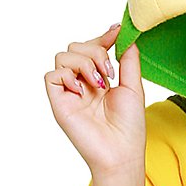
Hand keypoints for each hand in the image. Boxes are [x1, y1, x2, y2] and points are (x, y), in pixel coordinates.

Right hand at [45, 23, 146, 177]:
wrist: (122, 153)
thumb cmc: (129, 127)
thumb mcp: (134, 86)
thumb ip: (128, 60)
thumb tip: (125, 34)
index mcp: (98, 79)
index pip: (92, 48)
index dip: (102, 37)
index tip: (116, 32)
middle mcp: (81, 84)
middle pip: (75, 46)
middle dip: (95, 52)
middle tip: (109, 74)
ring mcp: (69, 93)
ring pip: (62, 56)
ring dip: (84, 63)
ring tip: (99, 84)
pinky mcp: (59, 103)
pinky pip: (51, 76)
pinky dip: (67, 76)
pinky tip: (83, 92)